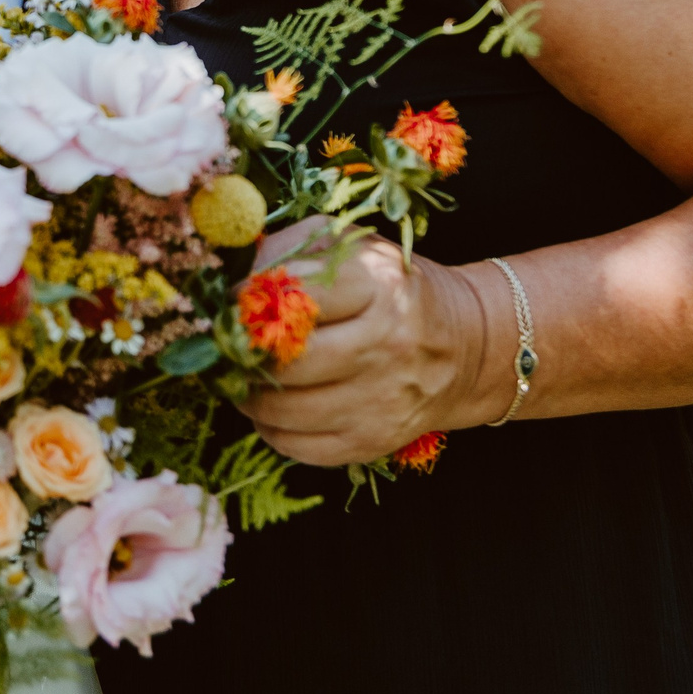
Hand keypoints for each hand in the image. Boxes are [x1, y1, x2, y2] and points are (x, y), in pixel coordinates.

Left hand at [236, 238, 506, 465]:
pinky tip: (276, 405)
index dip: (248, 302)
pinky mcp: (373, 441)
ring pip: (282, 410)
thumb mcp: (351, 247)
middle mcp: (385, 345)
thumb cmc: (390, 288)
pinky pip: (296, 446)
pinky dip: (271, 428)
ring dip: (248, 395)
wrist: (462, 347)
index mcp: (378, 285)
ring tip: (248, 375)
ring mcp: (381, 400)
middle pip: (286, 361)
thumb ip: (289, 250)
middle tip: (230, 347)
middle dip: (243, 355)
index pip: (294, 298)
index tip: (233, 304)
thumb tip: (233, 281)